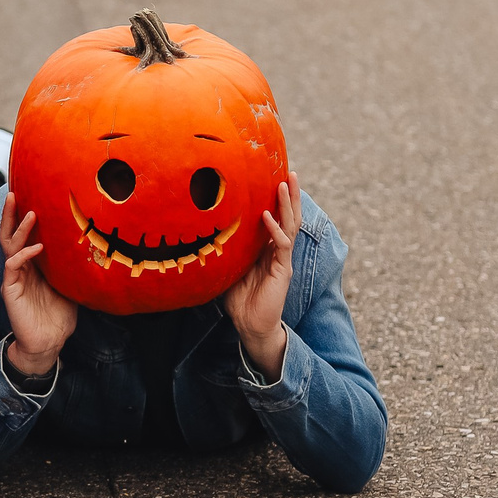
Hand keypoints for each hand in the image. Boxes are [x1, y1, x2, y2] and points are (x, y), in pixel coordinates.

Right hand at [0, 192, 77, 376]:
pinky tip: (37, 248)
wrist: (48, 343)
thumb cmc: (58, 317)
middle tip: (14, 193)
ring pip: (11, 246)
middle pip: (11, 235)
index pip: (25, 236)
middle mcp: (21, 268)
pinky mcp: (11, 290)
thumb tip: (94, 250)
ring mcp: (14, 278)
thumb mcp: (71, 287)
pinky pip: (13, 266)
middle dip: (12, 214)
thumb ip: (73, 269)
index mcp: (34, 266)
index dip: (25, 218)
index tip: (31, 196)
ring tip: (29, 213)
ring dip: (19, 229)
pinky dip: (24, 255)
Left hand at [220, 172, 299, 379]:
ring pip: (290, 226)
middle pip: (289, 216)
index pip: (277, 218)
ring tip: (285, 183)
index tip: (274, 177)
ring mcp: (283, 260)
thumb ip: (226, 250)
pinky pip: (282, 245)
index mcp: (269, 248)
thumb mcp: (229, 268)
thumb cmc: (239, 299)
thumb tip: (205, 232)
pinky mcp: (282, 270)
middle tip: (291, 172)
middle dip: (291, 195)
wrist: (251, 325)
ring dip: (288, 204)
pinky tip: (267, 216)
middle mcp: (279, 250)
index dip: (277, 200)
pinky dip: (274, 229)